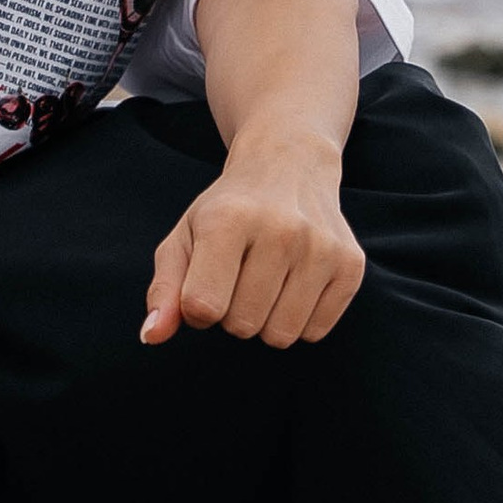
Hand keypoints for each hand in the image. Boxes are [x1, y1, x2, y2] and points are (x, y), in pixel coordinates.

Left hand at [142, 131, 364, 349]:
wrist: (290, 166)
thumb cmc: (228, 210)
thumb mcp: (185, 237)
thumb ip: (164, 289)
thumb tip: (152, 336)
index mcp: (229, 220)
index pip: (203, 307)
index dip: (198, 307)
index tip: (206, 281)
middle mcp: (280, 229)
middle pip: (242, 325)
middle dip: (233, 312)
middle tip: (242, 276)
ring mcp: (321, 247)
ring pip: (280, 334)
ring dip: (267, 320)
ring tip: (268, 281)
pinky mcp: (350, 264)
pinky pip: (315, 331)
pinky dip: (300, 320)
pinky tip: (296, 283)